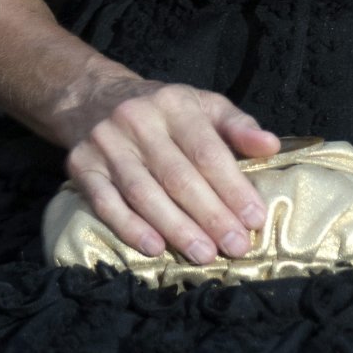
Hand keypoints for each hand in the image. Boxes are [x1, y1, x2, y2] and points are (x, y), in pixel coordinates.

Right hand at [63, 74, 279, 261]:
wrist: (95, 97)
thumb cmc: (164, 110)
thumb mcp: (203, 105)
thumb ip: (238, 126)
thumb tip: (271, 146)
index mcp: (174, 102)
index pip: (207, 150)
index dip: (232, 187)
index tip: (255, 218)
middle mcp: (138, 120)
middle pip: (178, 176)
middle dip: (210, 215)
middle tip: (236, 246)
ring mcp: (106, 143)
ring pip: (144, 193)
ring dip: (176, 228)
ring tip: (204, 255)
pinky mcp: (81, 165)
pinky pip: (106, 203)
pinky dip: (130, 228)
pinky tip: (155, 248)